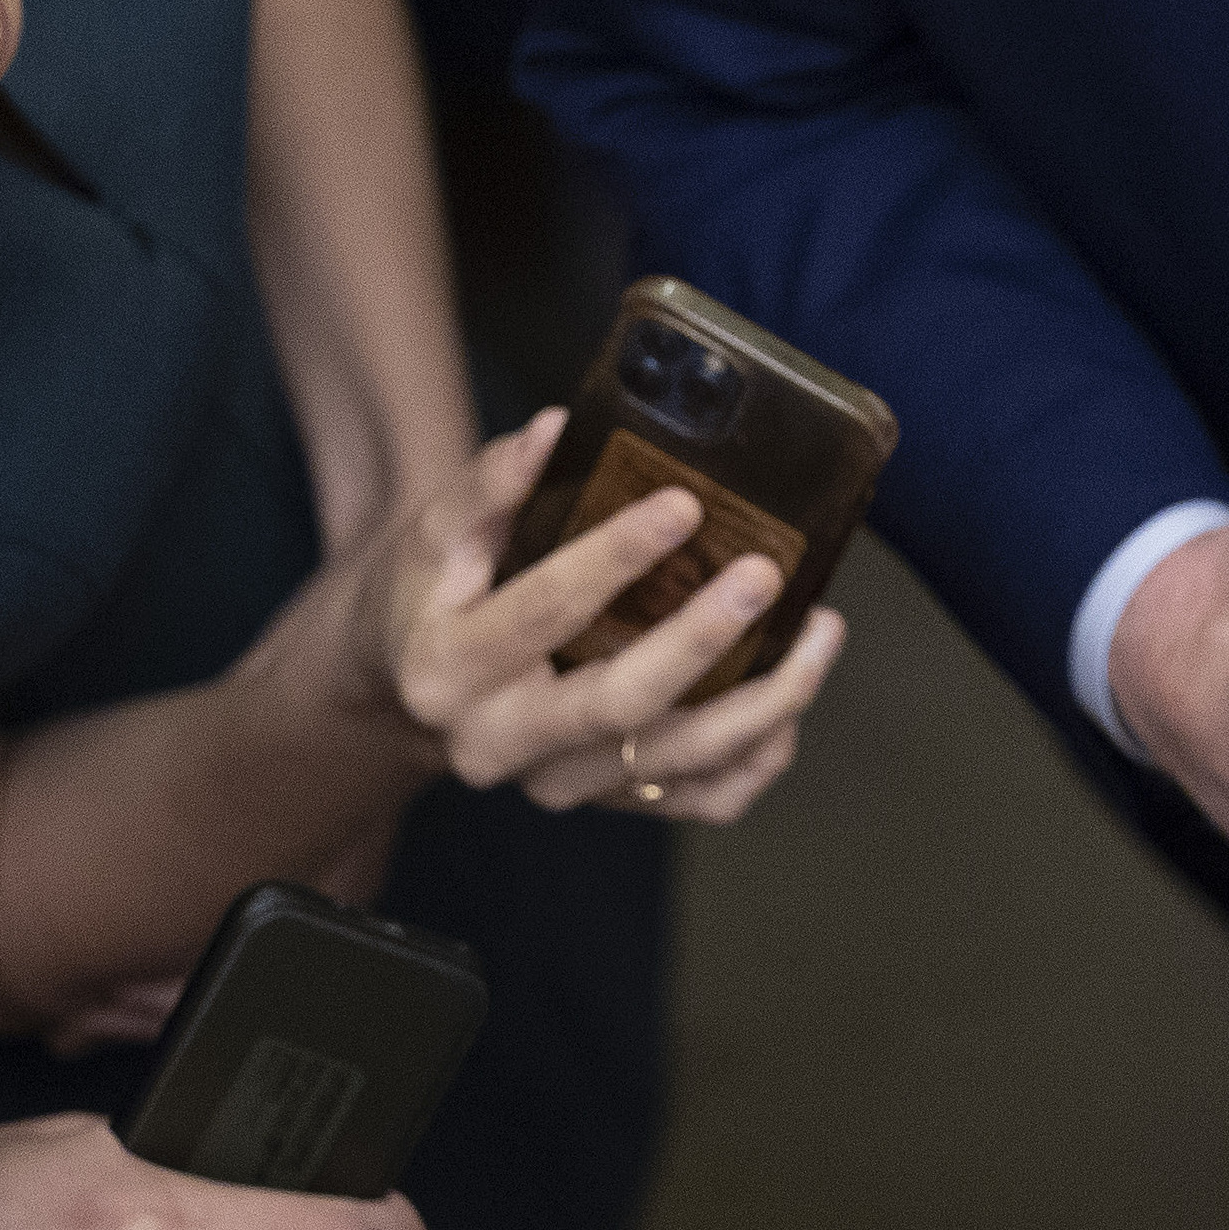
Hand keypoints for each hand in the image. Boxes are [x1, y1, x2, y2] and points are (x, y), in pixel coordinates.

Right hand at [352, 410, 849, 819]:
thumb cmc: (431, 594)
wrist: (405, 689)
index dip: (616, 557)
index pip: (545, 610)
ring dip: (762, 702)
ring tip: (823, 632)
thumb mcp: (436, 534)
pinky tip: (792, 706)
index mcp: (448, 668)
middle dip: (700, 639)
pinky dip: (758, 758)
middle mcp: (497, 743)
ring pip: (674, 760)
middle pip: (617, 703)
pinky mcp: (603, 801)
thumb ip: (491, 484)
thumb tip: (556, 428)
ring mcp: (555, 784)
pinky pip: (699, 800)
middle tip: (766, 573)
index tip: (686, 504)